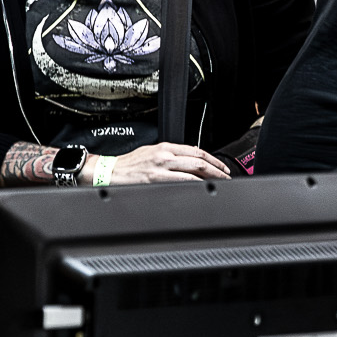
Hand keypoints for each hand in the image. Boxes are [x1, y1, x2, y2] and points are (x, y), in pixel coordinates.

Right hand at [86, 143, 229, 184]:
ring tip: (219, 184)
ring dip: (210, 179)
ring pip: (193, 171)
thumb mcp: (151, 152)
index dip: (213, 160)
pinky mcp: (156, 180)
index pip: (196, 150)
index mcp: (165, 147)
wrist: (110, 172)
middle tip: (226, 177)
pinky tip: (201, 189)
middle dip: (217, 170)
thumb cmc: (129, 165)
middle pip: (199, 161)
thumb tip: (189, 159)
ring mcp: (161, 168)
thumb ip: (170, 155)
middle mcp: (165, 155)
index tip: (222, 167)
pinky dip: (195, 185)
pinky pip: (181, 182)